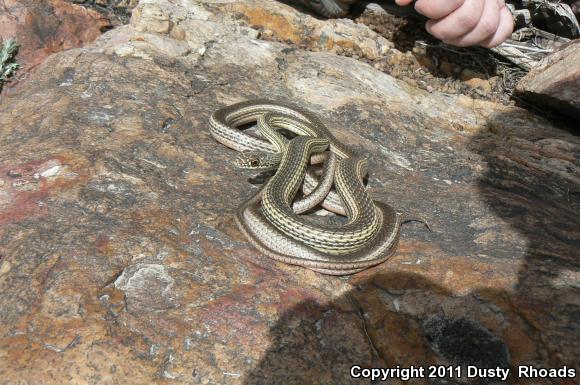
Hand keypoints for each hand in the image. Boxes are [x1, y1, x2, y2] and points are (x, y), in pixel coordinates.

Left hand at [396, 0, 513, 47]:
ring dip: (461, 39)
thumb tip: (402, 2)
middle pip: (468, 19)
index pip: (450, 1)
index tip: (421, 7)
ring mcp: (495, 1)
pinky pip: (503, 32)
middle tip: (432, 25)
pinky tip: (467, 36)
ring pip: (486, 28)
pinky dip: (487, 40)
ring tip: (446, 32)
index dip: (432, 8)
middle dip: (444, 29)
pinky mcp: (502, 11)